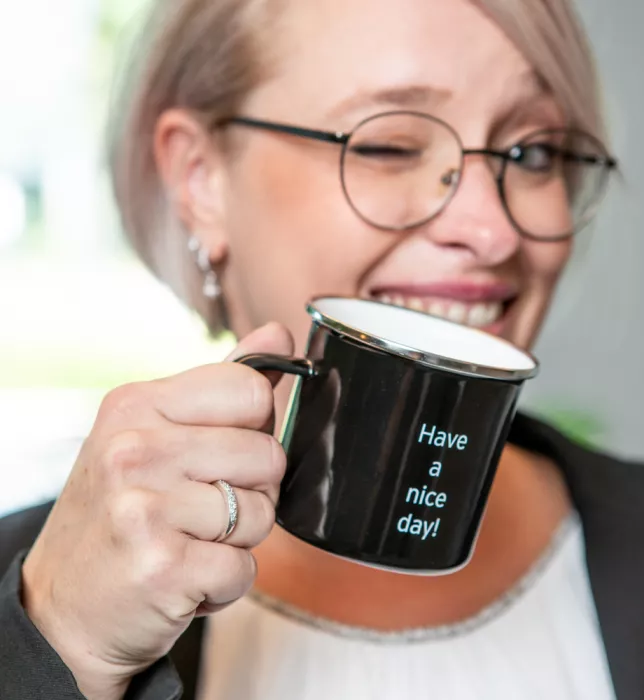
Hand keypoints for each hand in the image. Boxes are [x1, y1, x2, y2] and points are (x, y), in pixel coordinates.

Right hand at [22, 322, 292, 698]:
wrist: (64, 605)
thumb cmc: (119, 511)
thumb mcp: (154, 432)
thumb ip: (224, 382)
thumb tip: (278, 335)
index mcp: (138, 404)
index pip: (252, 391)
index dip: (253, 427)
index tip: (220, 449)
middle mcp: (135, 449)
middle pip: (268, 454)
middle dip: (251, 489)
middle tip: (199, 506)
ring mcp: (144, 508)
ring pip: (263, 513)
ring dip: (238, 538)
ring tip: (188, 539)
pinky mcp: (162, 567)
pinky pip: (245, 567)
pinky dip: (225, 581)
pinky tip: (185, 574)